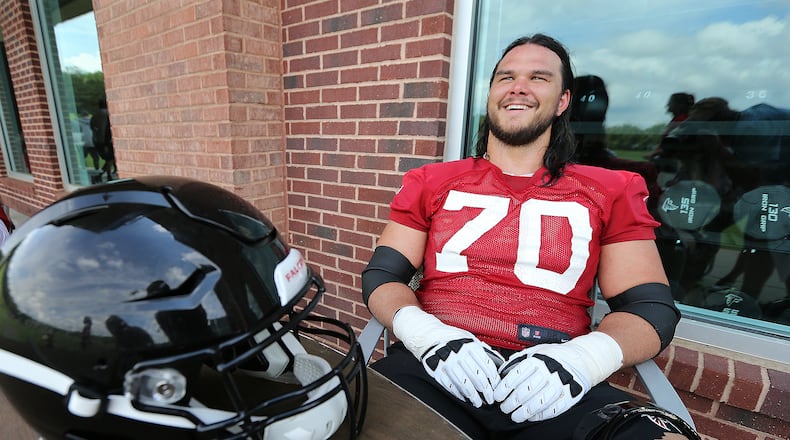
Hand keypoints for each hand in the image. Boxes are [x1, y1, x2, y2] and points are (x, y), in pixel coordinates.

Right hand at [392, 306, 503, 406]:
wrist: (429, 336)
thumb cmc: (452, 338)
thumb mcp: (470, 338)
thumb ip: (483, 350)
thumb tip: (499, 362)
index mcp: (470, 346)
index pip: (487, 366)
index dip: (493, 380)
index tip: (496, 387)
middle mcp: (460, 355)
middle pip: (478, 377)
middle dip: (486, 391)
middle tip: (490, 399)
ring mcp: (448, 363)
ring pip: (465, 384)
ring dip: (473, 396)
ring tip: (478, 403)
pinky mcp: (437, 370)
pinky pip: (450, 386)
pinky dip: (459, 394)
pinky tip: (464, 398)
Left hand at [494, 332, 622, 421]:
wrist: (581, 359)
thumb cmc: (554, 356)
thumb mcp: (535, 351)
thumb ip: (518, 361)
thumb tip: (502, 371)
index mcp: (537, 360)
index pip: (516, 377)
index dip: (504, 388)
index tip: (497, 396)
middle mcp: (548, 372)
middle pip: (524, 391)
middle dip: (511, 402)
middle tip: (504, 407)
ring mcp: (559, 385)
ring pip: (538, 402)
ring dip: (523, 412)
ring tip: (515, 416)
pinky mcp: (569, 396)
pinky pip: (553, 409)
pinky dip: (540, 415)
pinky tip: (531, 417)